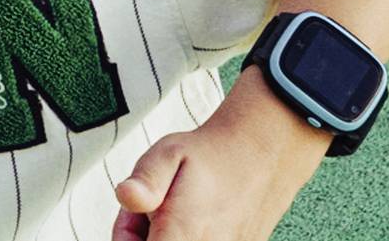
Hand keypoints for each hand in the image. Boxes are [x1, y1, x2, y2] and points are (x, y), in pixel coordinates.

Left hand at [109, 80, 327, 239]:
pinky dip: (190, 235)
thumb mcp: (166, 154)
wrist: (262, 155)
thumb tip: (125, 197)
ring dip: (168, 234)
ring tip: (179, 208)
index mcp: (183, 235)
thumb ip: (143, 181)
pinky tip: (196, 217)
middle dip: (146, 234)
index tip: (136, 213)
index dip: (128, 234)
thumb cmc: (210, 155)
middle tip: (155, 207)